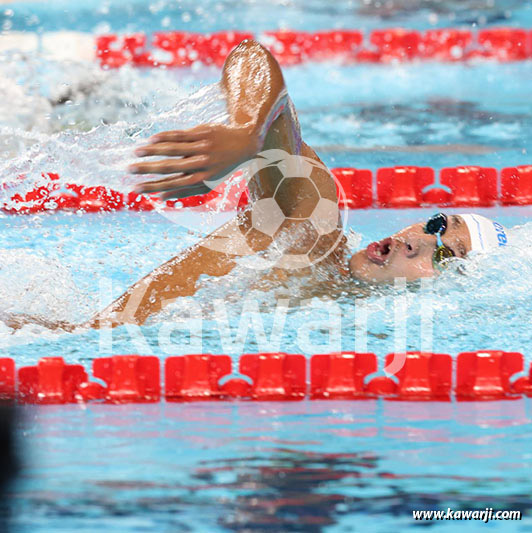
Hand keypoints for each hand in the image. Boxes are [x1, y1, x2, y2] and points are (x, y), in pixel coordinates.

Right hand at [129, 123, 258, 199]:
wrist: (245, 144)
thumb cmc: (223, 165)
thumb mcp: (209, 181)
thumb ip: (187, 188)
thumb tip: (163, 197)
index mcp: (202, 179)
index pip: (174, 185)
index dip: (155, 187)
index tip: (139, 189)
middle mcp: (202, 165)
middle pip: (170, 169)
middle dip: (148, 170)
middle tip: (129, 171)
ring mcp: (202, 149)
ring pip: (173, 150)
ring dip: (152, 151)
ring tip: (135, 152)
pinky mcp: (203, 134)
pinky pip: (180, 135)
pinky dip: (165, 137)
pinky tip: (151, 139)